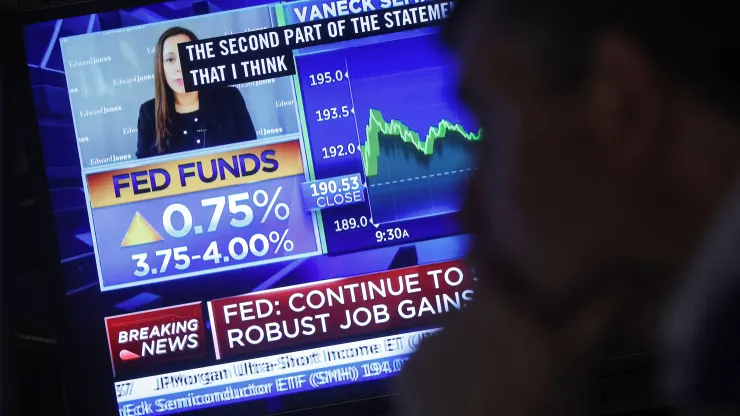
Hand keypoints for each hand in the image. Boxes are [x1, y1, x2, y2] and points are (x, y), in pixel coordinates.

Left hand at [396, 281, 624, 415]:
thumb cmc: (538, 400)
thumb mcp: (578, 358)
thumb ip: (599, 312)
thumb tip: (624, 274)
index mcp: (490, 301)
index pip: (481, 259)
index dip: (490, 261)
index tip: (502, 274)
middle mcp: (450, 313)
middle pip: (471, 309)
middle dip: (487, 324)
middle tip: (511, 355)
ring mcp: (424, 345)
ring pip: (449, 340)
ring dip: (465, 353)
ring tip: (489, 384)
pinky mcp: (405, 375)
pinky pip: (426, 367)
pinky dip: (440, 378)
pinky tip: (462, 400)